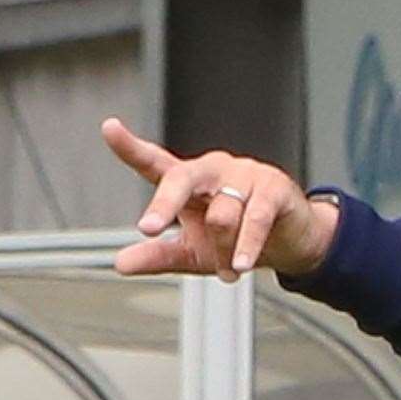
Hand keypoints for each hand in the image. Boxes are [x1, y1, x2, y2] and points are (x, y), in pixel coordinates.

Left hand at [100, 118, 339, 281]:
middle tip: (149, 228)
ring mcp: (244, 175)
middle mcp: (213, 171)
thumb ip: (159, 255)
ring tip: (231, 270)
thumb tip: (122, 264)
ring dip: (224, 251)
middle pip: (180, 179)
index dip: (131, 147)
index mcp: (189, 182)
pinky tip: (242, 263)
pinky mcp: (274, 187)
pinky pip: (255, 217)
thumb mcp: (194, 252)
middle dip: (164, 205)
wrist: (290, 243)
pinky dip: (247, 245)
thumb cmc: (238, 239)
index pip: (155, 162)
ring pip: (221, 215)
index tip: (110, 129)